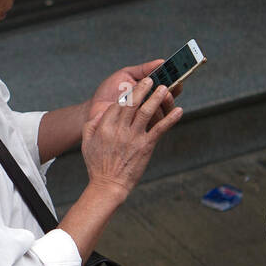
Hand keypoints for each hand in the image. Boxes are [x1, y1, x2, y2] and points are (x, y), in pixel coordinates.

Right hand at [80, 75, 182, 201]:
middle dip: (142, 89)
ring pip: (146, 112)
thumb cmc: (97, 165)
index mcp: (105, 127)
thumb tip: (101, 112)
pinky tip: (179, 111)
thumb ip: (91, 125)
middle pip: (132, 103)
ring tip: (164, 88)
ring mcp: (133, 137)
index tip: (134, 87)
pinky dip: (171, 119)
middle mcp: (119, 129)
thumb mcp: (86, 143)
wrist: (108, 185)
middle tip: (150, 80)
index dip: (127, 93)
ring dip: (157, 98)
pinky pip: (160, 129)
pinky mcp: (145, 146)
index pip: (117, 104)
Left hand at [87, 60, 182, 129]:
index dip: (176, 83)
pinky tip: (153, 109)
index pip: (169, 88)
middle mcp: (150, 106)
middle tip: (166, 88)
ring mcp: (146, 119)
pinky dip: (156, 116)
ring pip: (162, 113)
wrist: (92, 109)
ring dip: (163, 104)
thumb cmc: (109, 91)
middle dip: (170, 94)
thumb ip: (143, 69)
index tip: (178, 78)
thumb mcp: (125, 76)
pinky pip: (152, 125)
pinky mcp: (140, 130)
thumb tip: (161, 62)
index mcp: (149, 92)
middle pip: (168, 101)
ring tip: (159, 95)